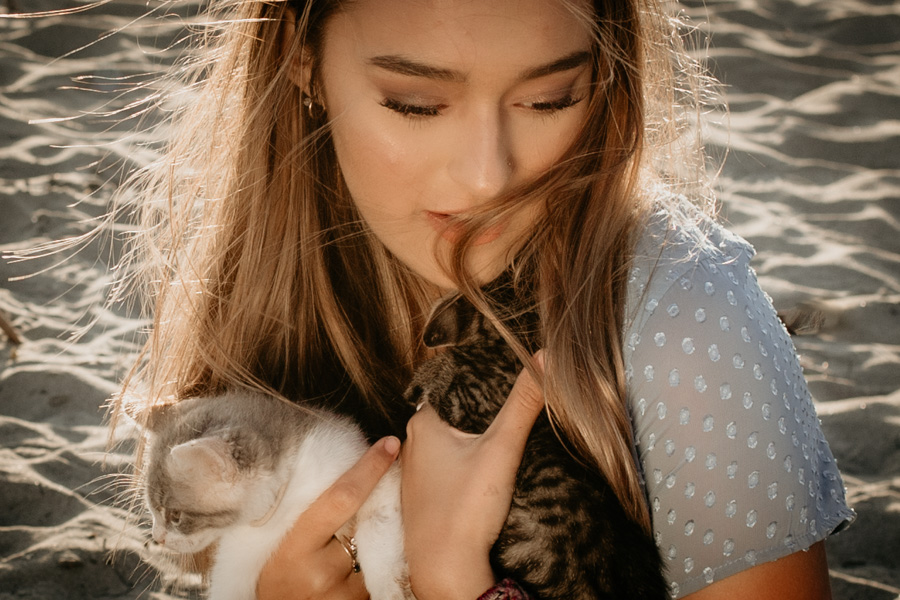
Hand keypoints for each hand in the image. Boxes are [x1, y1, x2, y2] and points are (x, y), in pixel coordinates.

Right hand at [256, 436, 400, 599]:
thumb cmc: (273, 570)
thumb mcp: (282, 538)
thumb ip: (311, 509)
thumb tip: (349, 466)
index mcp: (295, 546)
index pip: (341, 499)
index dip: (369, 469)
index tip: (390, 444)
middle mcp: (320, 572)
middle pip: (367, 523)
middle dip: (380, 503)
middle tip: (387, 483)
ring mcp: (340, 593)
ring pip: (375, 549)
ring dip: (374, 538)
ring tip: (349, 542)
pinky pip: (377, 573)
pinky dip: (374, 562)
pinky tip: (356, 564)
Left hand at [401, 355, 544, 599]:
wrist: (446, 570)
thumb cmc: (465, 509)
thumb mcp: (501, 448)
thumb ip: (523, 402)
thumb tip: (544, 357)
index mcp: (423, 423)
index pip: (454, 387)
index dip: (482, 384)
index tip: (507, 381)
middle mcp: (410, 446)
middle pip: (453, 416)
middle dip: (480, 415)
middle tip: (512, 412)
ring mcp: (414, 475)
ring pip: (449, 445)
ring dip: (472, 443)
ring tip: (502, 442)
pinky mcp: (423, 500)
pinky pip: (446, 471)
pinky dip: (464, 468)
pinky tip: (484, 475)